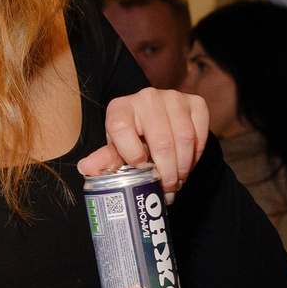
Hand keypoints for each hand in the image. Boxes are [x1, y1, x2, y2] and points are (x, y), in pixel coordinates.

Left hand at [78, 87, 211, 196]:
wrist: (158, 125)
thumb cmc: (133, 141)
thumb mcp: (116, 152)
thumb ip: (104, 161)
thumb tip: (86, 168)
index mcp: (120, 108)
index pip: (121, 129)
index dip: (131, 154)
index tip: (140, 169)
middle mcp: (146, 97)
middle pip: (160, 141)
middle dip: (166, 173)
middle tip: (167, 190)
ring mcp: (172, 97)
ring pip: (184, 138)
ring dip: (183, 166)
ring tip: (178, 181)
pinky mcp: (195, 102)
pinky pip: (200, 133)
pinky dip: (196, 154)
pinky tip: (187, 163)